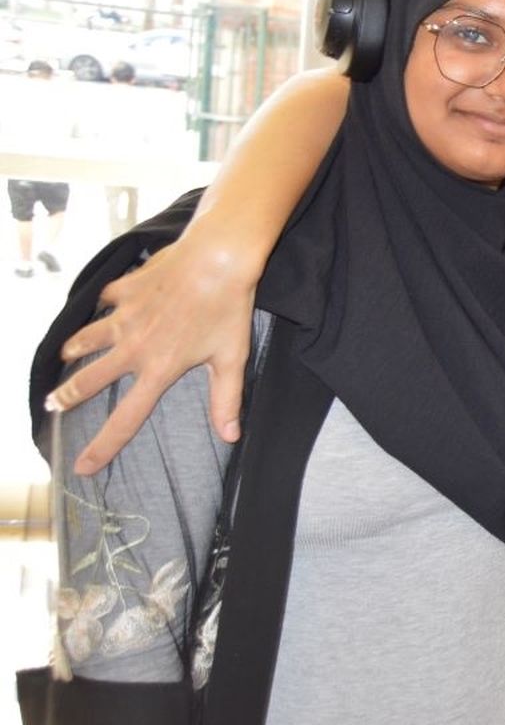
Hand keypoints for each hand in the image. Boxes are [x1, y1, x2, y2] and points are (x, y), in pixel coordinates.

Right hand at [45, 228, 258, 474]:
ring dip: (73, 350)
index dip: (103, 447)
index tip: (82, 467)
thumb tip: (230, 436)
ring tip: (66, 357)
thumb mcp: (231, 358)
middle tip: (53, 406)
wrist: (217, 257)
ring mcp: (125, 316)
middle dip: (67, 396)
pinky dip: (100, 307)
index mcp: (158, 369)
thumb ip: (226, 400)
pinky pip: (105, 301)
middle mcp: (133, 346)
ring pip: (85, 339)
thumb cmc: (228, 309)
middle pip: (88, 379)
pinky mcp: (125, 289)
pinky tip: (100, 307)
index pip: (126, 419)